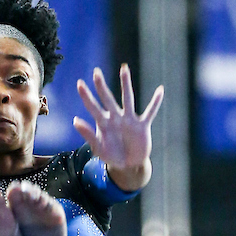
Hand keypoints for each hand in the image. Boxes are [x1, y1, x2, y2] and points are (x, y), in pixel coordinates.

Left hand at [74, 64, 163, 191]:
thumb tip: (75, 120)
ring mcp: (129, 120)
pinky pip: (150, 112)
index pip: (93, 107)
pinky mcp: (142, 126)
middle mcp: (115, 118)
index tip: (79, 83)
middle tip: (96, 72)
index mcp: (104, 123)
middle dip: (101, 86)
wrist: (128, 166)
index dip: (86, 96)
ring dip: (125, 84)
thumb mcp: (98, 148)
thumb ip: (88, 134)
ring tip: (124, 69)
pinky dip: (155, 102)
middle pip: (108, 98)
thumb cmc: (112, 156)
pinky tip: (160, 90)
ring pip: (127, 98)